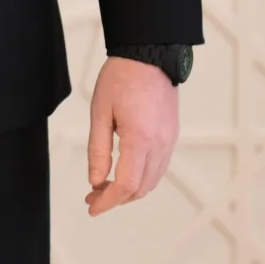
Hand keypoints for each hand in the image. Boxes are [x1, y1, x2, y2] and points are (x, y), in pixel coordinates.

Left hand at [85, 55, 178, 215]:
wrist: (149, 56)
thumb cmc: (121, 78)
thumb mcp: (100, 112)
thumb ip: (98, 149)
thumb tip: (95, 180)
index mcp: (140, 139)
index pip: (125, 185)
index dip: (108, 201)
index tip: (92, 207)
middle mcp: (160, 145)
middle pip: (140, 188)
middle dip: (116, 198)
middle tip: (93, 196)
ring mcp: (169, 141)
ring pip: (152, 181)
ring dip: (130, 191)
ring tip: (105, 187)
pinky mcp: (172, 136)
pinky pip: (159, 168)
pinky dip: (142, 178)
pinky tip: (124, 173)